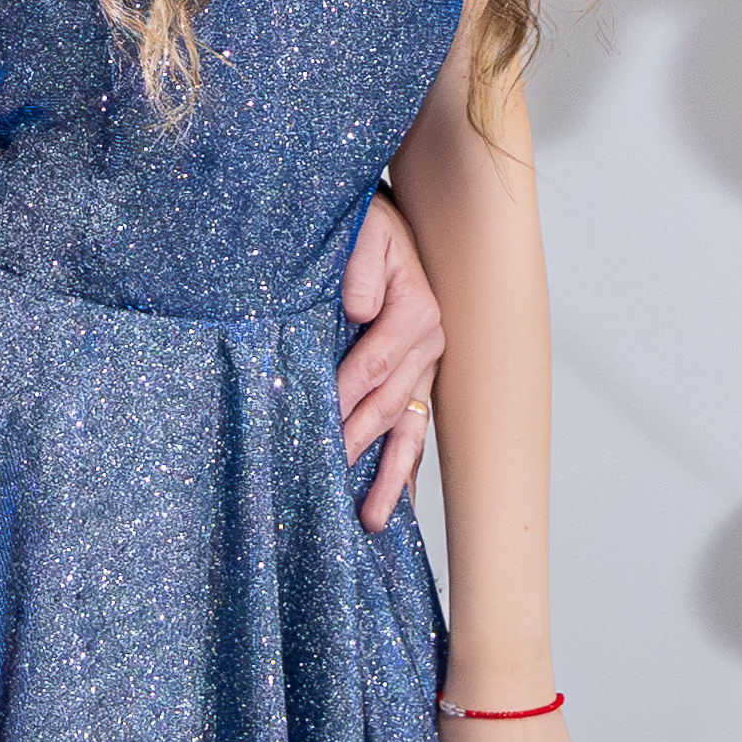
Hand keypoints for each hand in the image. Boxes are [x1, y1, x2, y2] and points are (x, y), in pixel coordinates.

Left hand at [335, 193, 445, 531]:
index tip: (313, 430)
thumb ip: (361, 264)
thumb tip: (358, 309)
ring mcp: (425, 368)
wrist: (382, 219)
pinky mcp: (418, 382)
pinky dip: (401, 467)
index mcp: (415, 311)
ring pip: (407, 432)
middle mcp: (427, 346)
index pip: (371, 367)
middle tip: (328, 489)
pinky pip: (412, 432)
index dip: (341, 399)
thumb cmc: (366, 224)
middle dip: (358, 449)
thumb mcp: (365, 228)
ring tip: (372, 522)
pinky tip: (392, 503)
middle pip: (387, 408)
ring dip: (389, 478)